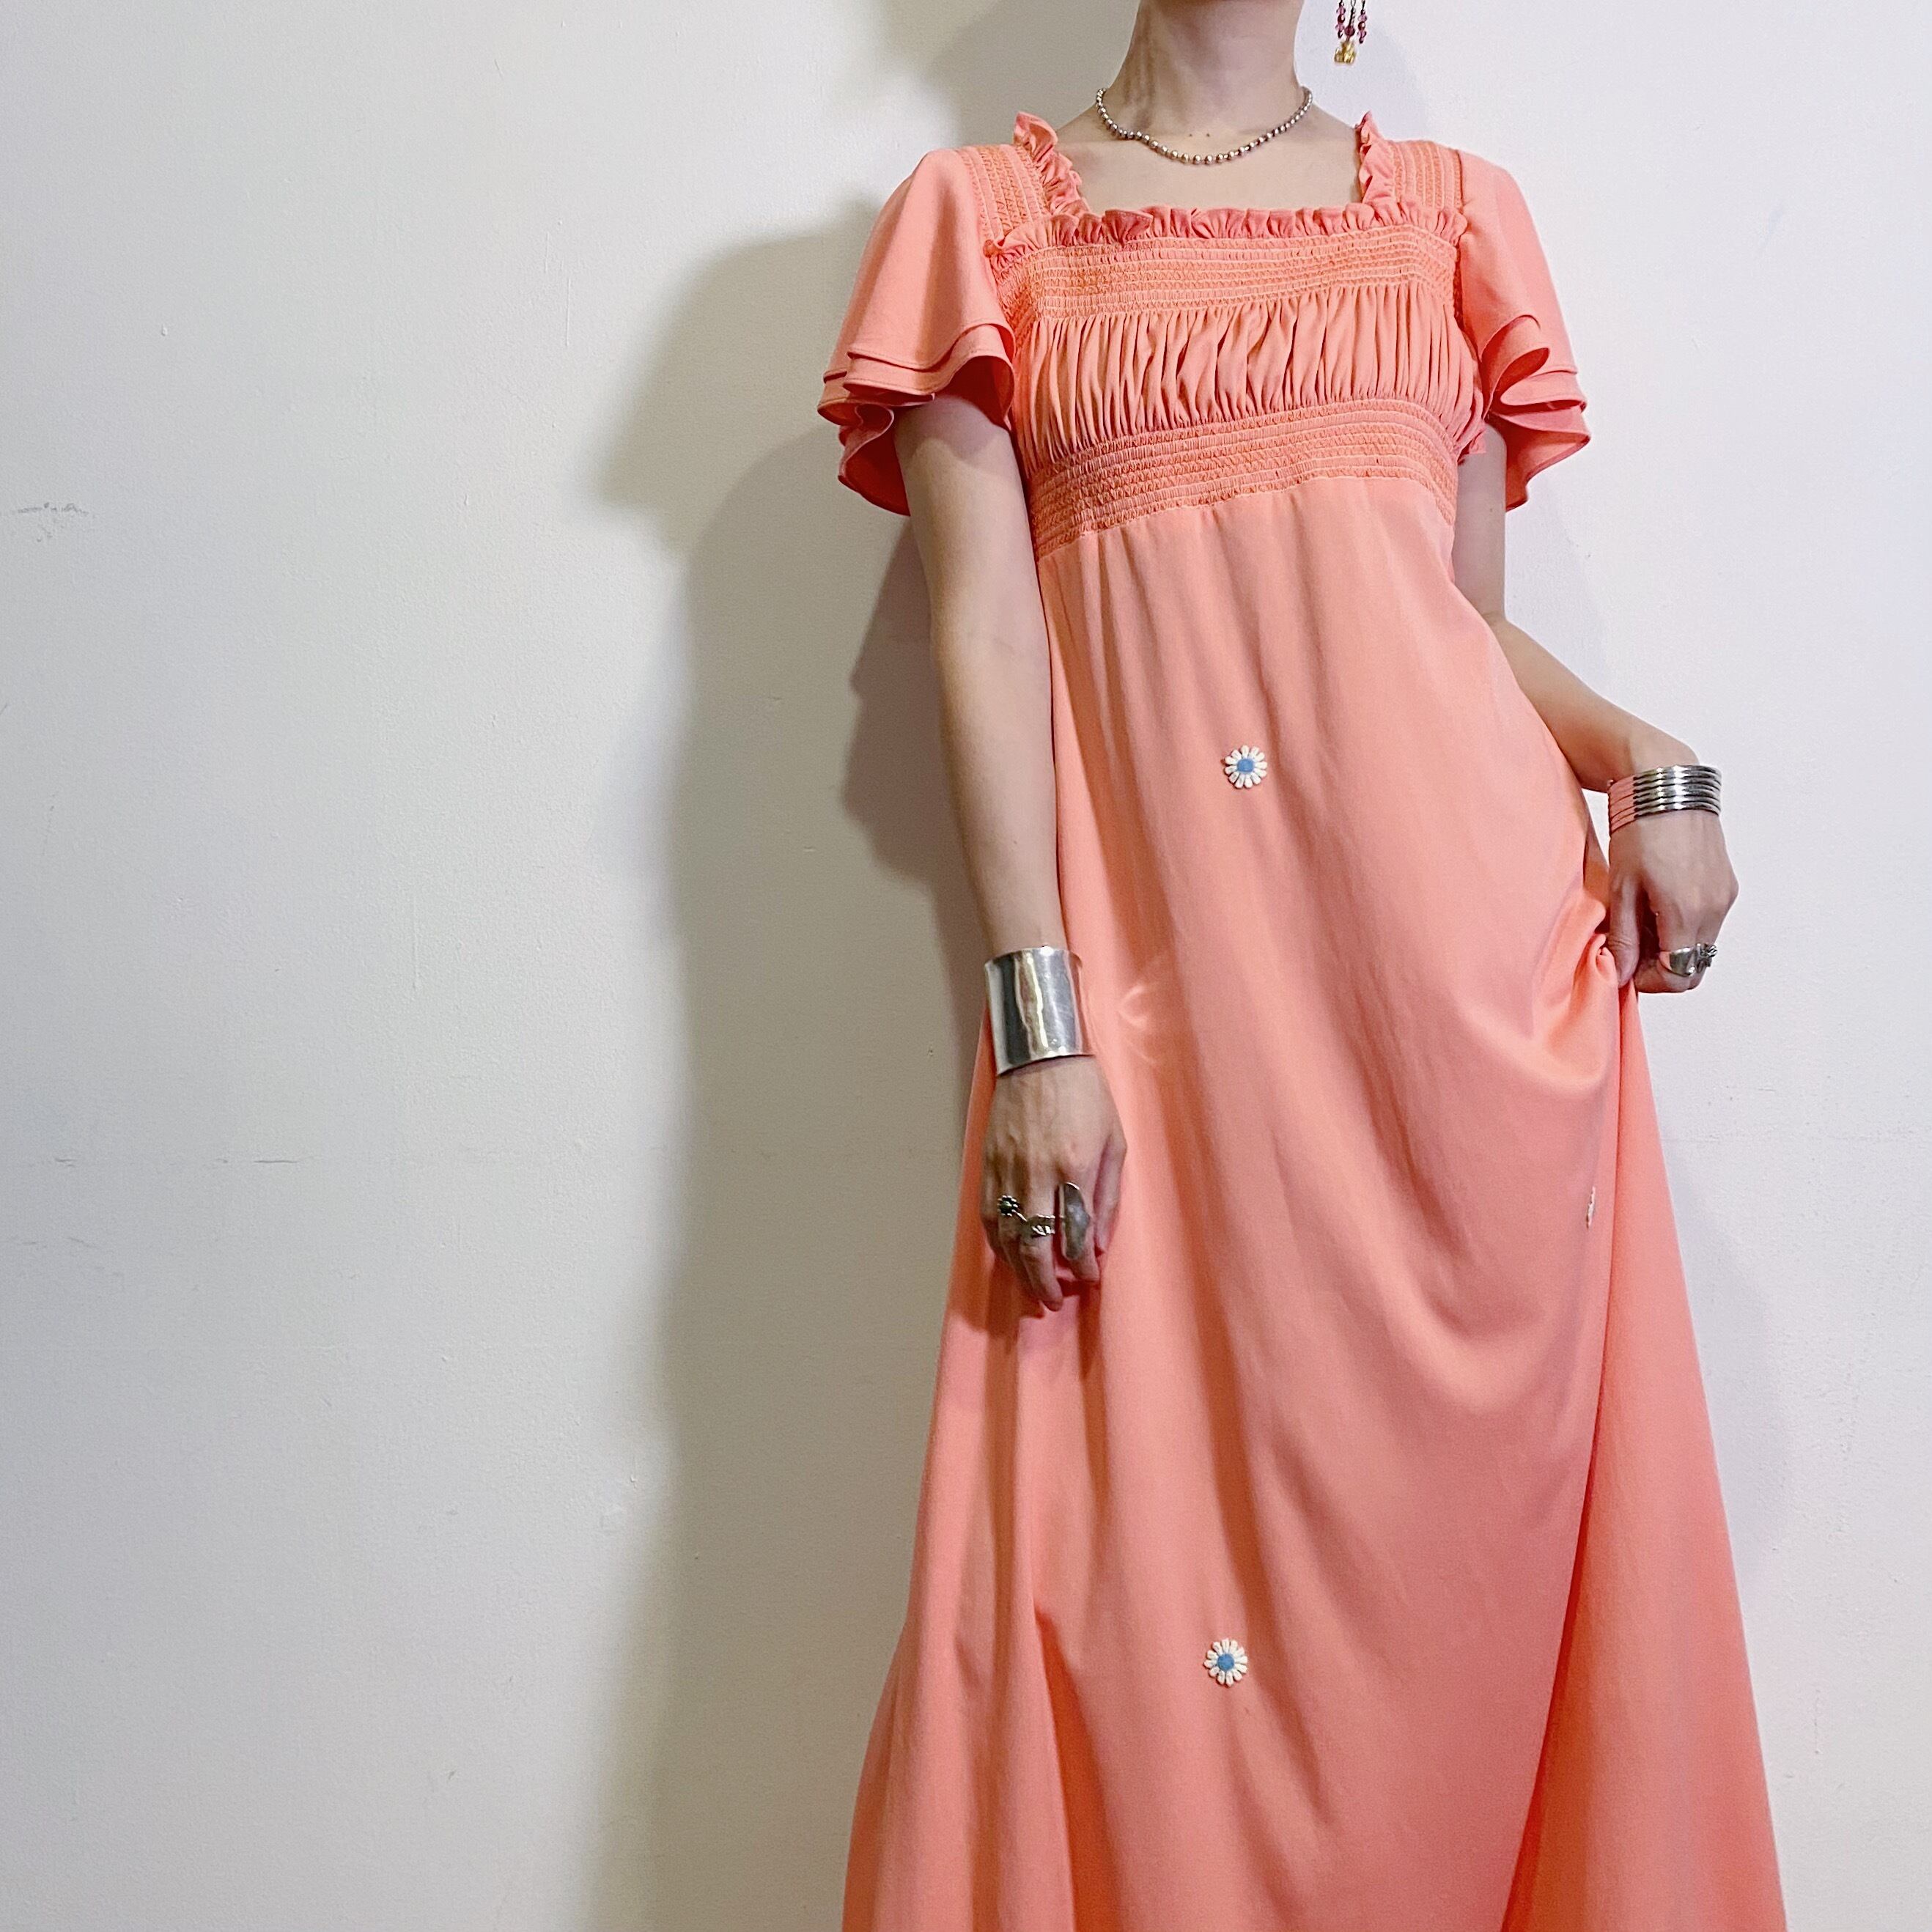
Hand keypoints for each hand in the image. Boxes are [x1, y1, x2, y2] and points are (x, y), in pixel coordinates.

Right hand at [979, 1054, 1126, 1311]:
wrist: (1040, 1056)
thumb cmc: (1086, 1095)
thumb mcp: (1114, 1141)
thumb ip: (1108, 1195)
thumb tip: (1099, 1243)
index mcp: (1075, 1167)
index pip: (1076, 1235)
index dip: (1082, 1266)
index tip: (1088, 1279)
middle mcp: (1037, 1174)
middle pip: (1035, 1246)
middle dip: (1045, 1282)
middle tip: (1054, 1302)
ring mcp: (1008, 1169)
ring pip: (1007, 1236)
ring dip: (1018, 1269)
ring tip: (1031, 1288)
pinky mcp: (988, 1162)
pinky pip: (990, 1214)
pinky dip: (998, 1241)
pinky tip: (1008, 1254)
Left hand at [1602, 805, 1737, 993]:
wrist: (1667, 785)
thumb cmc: (1638, 831)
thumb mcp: (1621, 888)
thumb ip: (1624, 937)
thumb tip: (1621, 974)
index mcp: (1686, 913)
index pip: (1678, 977)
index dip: (1649, 982)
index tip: (1626, 966)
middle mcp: (1714, 909)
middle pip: (1693, 967)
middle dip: (1662, 968)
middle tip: (1631, 948)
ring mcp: (1725, 897)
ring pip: (1702, 946)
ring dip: (1673, 946)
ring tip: (1641, 919)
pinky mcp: (1728, 884)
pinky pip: (1709, 923)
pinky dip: (1686, 926)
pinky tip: (1659, 903)